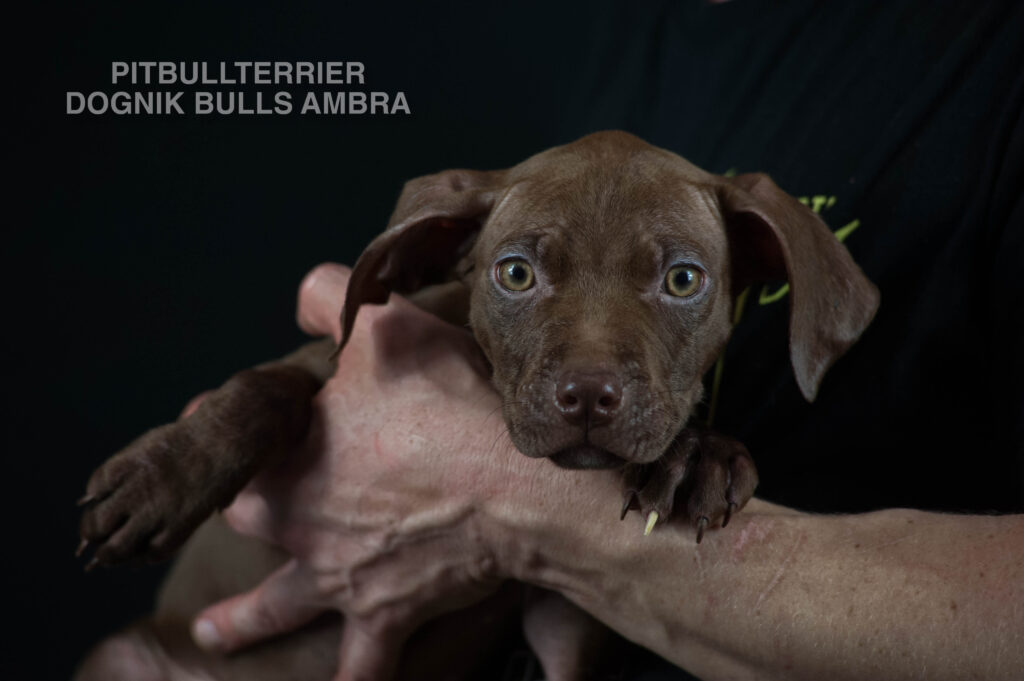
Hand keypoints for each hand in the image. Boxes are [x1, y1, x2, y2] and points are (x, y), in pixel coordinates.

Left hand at [191, 263, 517, 679]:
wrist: (515, 490)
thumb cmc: (449, 407)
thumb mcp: (385, 328)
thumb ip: (334, 299)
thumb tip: (306, 294)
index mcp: (291, 459)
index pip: (237, 443)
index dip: (224, 425)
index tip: (216, 416)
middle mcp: (301, 526)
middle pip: (247, 521)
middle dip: (233, 510)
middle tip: (229, 507)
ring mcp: (342, 578)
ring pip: (278, 606)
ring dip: (243, 622)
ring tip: (216, 633)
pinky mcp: (390, 614)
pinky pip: (363, 667)